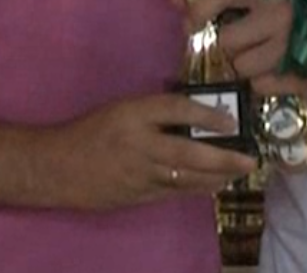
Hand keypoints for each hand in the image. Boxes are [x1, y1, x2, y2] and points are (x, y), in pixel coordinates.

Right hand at [40, 94, 258, 209]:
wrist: (56, 167)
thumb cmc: (90, 132)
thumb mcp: (121, 110)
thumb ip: (153, 114)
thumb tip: (194, 118)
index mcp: (133, 114)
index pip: (177, 110)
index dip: (207, 115)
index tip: (231, 121)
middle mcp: (138, 143)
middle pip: (189, 153)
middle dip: (224, 158)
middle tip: (250, 159)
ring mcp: (138, 173)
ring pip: (186, 178)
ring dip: (217, 177)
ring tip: (239, 172)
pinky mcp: (137, 195)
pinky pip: (174, 192)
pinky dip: (197, 188)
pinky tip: (214, 185)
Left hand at [186, 0, 294, 82]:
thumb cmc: (282, 8)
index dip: (199, 10)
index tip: (190, 24)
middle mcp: (278, 12)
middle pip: (227, 41)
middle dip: (224, 46)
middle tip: (231, 45)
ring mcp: (293, 43)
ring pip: (244, 68)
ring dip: (243, 67)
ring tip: (252, 58)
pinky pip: (264, 87)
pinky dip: (264, 84)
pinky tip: (269, 73)